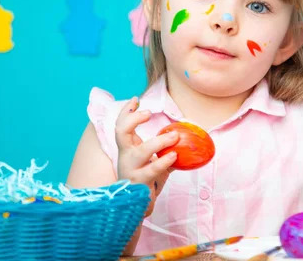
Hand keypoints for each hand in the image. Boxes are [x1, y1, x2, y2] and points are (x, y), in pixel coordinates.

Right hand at [115, 96, 178, 215]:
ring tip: (174, 136)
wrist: (135, 205)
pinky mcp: (140, 182)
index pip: (120, 124)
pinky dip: (163, 162)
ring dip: (159, 142)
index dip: (126, 111)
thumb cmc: (145, 177)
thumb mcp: (150, 158)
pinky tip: (174, 156)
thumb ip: (161, 146)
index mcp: (127, 147)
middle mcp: (126, 156)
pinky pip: (152, 170)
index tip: (136, 99)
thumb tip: (182, 131)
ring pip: (141, 152)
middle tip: (149, 112)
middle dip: (133, 119)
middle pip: (121, 132)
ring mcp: (131, 169)